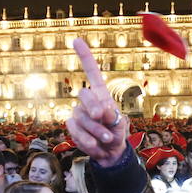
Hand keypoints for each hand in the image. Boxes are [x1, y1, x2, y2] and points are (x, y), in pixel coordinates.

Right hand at [65, 39, 127, 166]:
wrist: (110, 152)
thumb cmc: (116, 132)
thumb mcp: (119, 123)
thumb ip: (110, 115)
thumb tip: (99, 112)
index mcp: (101, 94)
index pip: (91, 72)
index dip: (84, 56)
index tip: (76, 40)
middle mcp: (88, 101)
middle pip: (84, 94)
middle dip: (93, 106)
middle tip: (102, 117)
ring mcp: (78, 113)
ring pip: (81, 117)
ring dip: (96, 131)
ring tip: (107, 139)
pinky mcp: (72, 126)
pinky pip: (76, 130)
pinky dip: (88, 140)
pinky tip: (96, 145)